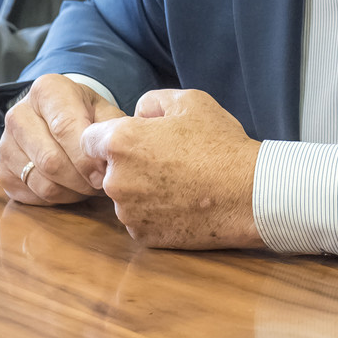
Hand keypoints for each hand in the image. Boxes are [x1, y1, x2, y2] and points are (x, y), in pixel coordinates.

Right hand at [0, 74, 127, 203]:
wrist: (57, 118)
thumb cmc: (86, 114)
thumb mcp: (104, 109)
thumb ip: (110, 128)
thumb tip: (108, 157)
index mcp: (46, 90)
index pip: (64, 127)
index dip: (86, 156)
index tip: (104, 173)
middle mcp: (18, 114)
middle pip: (51, 160)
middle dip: (82, 178)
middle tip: (102, 183)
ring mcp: (4, 145)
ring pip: (42, 181)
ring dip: (73, 191)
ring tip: (92, 185)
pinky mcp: (2, 172)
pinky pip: (34, 195)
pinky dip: (59, 198)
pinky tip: (73, 188)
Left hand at [80, 88, 262, 250]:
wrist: (249, 193)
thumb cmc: (222, 144)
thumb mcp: (191, 101)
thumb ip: (152, 101)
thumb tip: (137, 114)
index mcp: (120, 142)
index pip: (89, 139)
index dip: (114, 137)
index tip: (140, 140)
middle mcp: (115, 180)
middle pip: (107, 170)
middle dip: (129, 165)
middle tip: (168, 161)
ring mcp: (127, 212)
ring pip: (124, 197)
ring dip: (142, 190)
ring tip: (181, 183)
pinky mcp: (143, 236)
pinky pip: (140, 220)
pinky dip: (156, 213)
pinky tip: (184, 203)